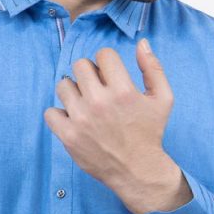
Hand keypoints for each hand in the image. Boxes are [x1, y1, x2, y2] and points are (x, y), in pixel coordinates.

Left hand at [42, 39, 173, 190]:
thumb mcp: (163, 99)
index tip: (111, 76)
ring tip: (85, 104)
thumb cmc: (150, 132)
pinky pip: (50, 112)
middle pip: (80, 65)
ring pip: (63, 85)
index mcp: (123, 91)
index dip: (108, 62)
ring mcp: (81, 119)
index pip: (103, 54)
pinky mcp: (68, 136)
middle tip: (97, 89)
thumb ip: (153, 68)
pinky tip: (74, 119)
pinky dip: (60, 114)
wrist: (138, 170)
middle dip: (90, 73)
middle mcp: (100, 102)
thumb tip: (141, 43)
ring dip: (74, 91)